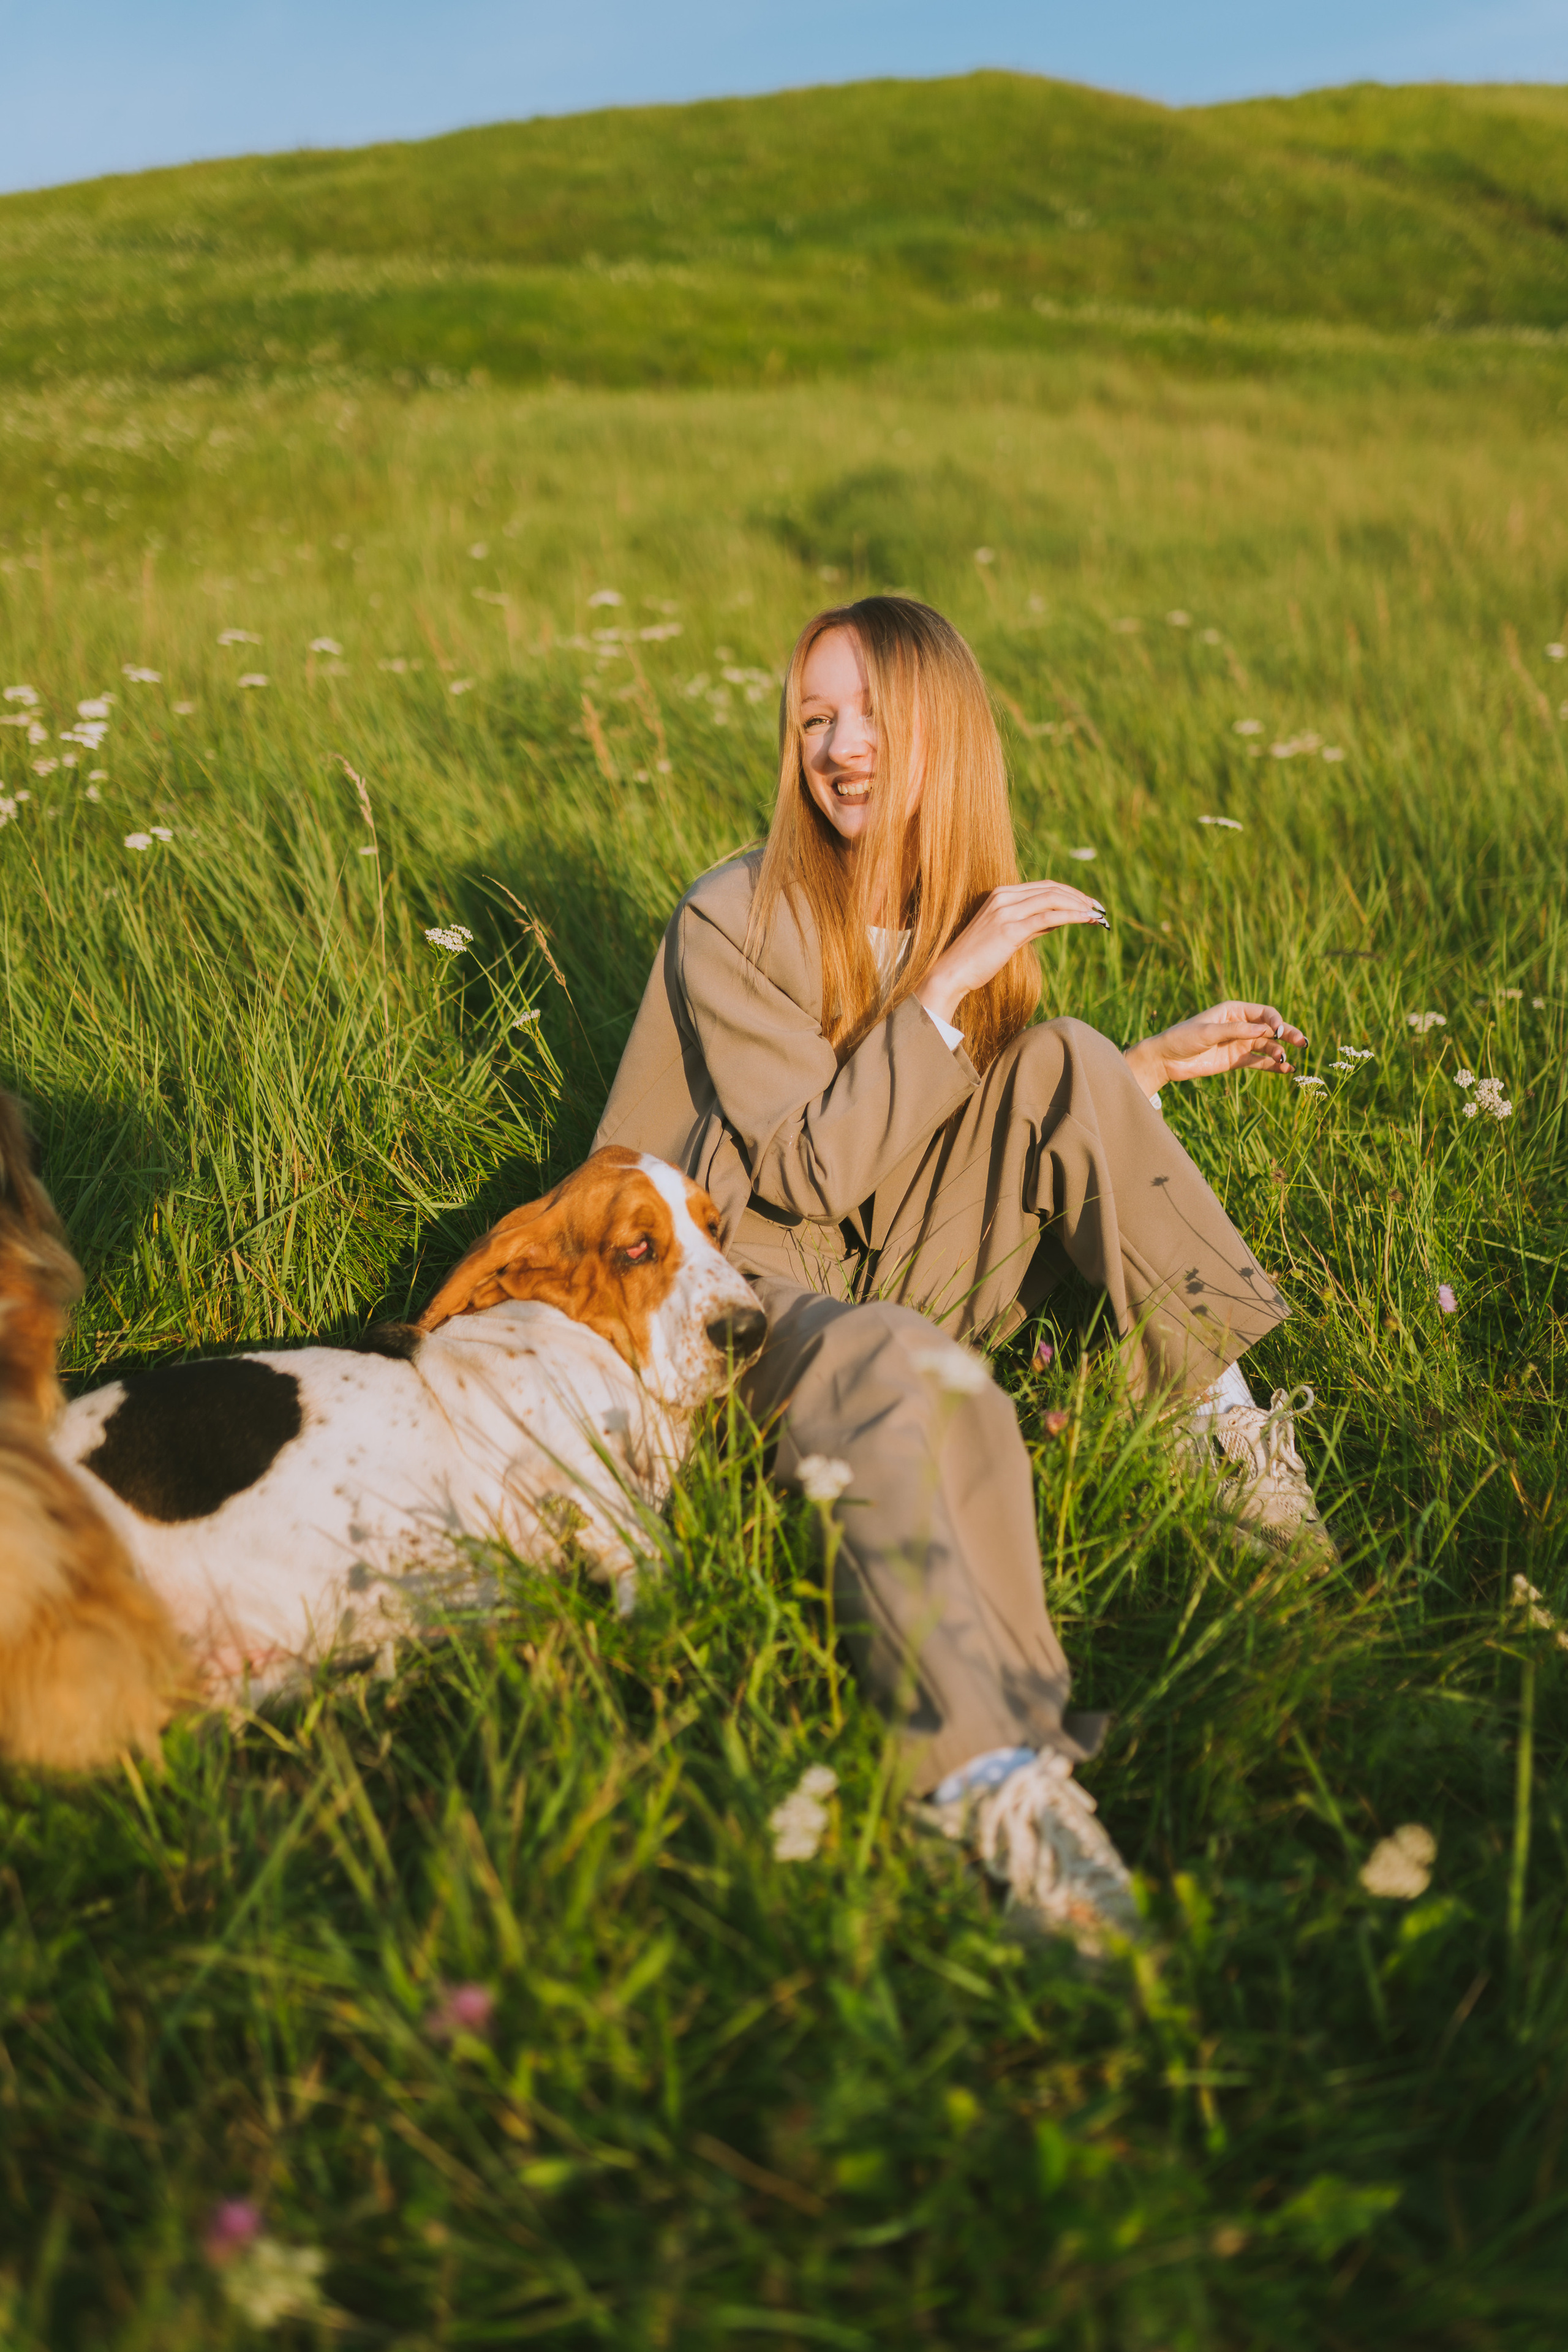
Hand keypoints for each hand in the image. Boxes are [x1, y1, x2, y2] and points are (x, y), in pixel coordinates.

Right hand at [916, 880, 1105, 1028]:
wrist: (952, 972)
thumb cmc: (977, 959)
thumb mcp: (1006, 935)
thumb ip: (1029, 924)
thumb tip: (1055, 921)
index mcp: (1001, 895)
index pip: (1043, 887)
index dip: (1069, 893)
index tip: (1088, 903)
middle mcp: (1003, 897)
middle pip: (1051, 889)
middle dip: (1079, 896)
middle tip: (1099, 908)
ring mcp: (1006, 911)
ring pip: (1052, 899)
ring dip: (1079, 905)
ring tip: (1097, 914)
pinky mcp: (1010, 929)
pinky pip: (1048, 917)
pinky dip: (1071, 916)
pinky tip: (1086, 919)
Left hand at [1123, 1000, 1306, 1095]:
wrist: (1166, 1059)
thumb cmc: (1183, 1038)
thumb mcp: (1208, 1032)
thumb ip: (1236, 1031)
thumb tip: (1264, 1030)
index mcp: (1234, 1011)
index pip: (1264, 1013)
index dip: (1276, 1021)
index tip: (1280, 1032)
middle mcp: (1240, 1026)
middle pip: (1271, 1029)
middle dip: (1287, 1034)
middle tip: (1303, 1043)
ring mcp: (1239, 1043)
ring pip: (1267, 1046)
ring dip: (1279, 1052)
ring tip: (1286, 1061)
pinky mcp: (1236, 1060)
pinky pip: (1259, 1062)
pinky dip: (1272, 1065)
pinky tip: (1285, 1069)